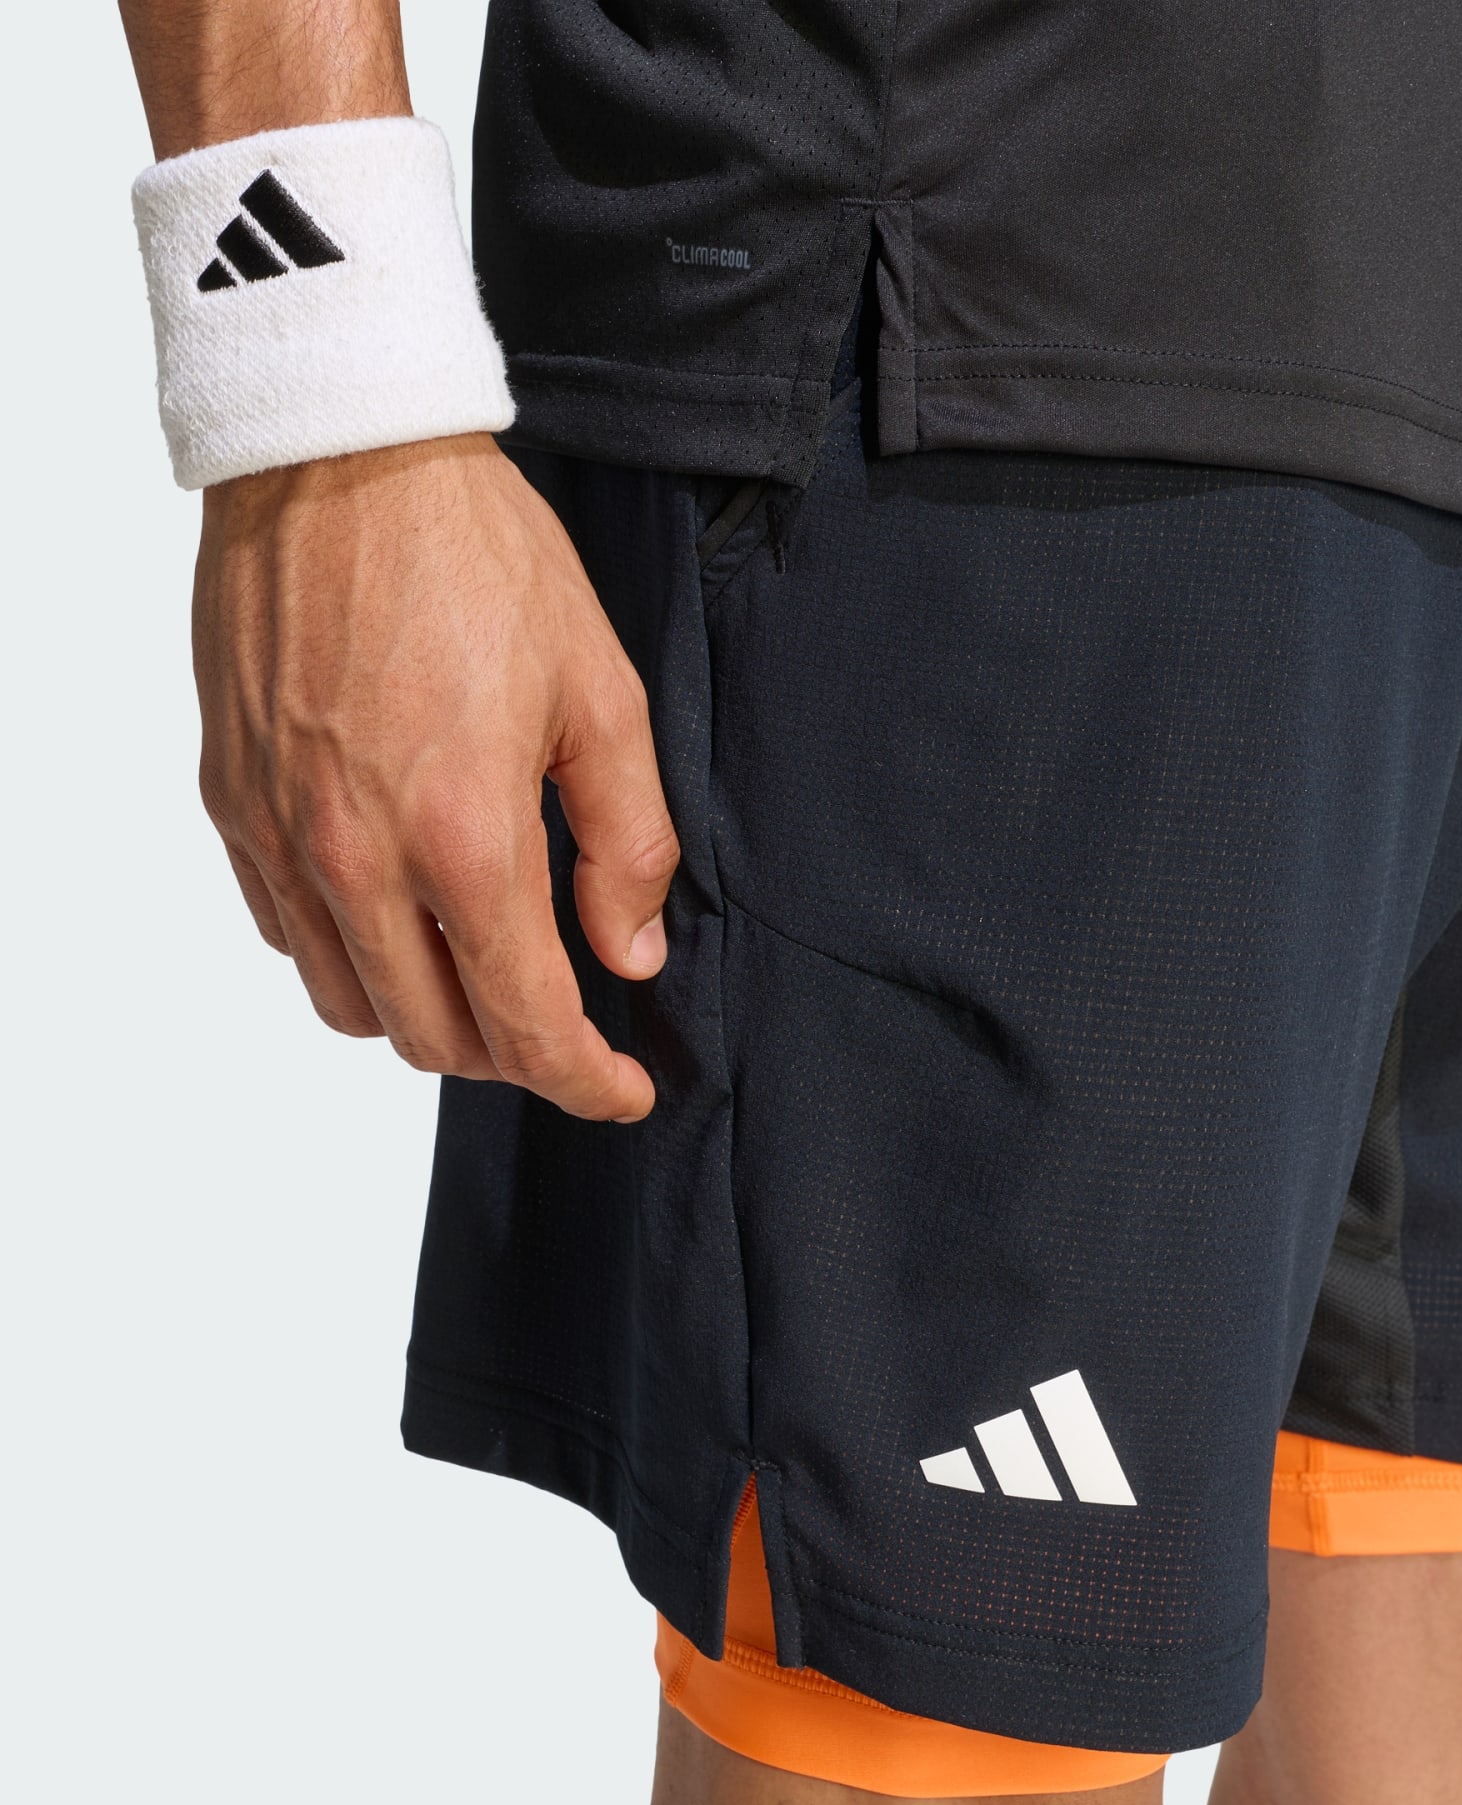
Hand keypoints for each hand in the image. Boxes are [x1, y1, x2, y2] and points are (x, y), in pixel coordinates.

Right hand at [193, 433, 677, 1120]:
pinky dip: (351, 953)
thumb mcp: (602, 697)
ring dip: (426, 1015)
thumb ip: (628, 845)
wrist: (341, 455)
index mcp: (465, 841)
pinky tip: (398, 906)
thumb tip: (631, 954)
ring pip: (351, 1005)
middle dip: (512, 1053)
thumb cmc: (480, 561)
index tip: (621, 1092)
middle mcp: (357, 859)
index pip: (526, 1026)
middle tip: (563, 1021)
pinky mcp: (231, 802)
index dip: (584, 1081)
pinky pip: (287, 933)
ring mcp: (282, 836)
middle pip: (434, 1038)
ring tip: (480, 969)